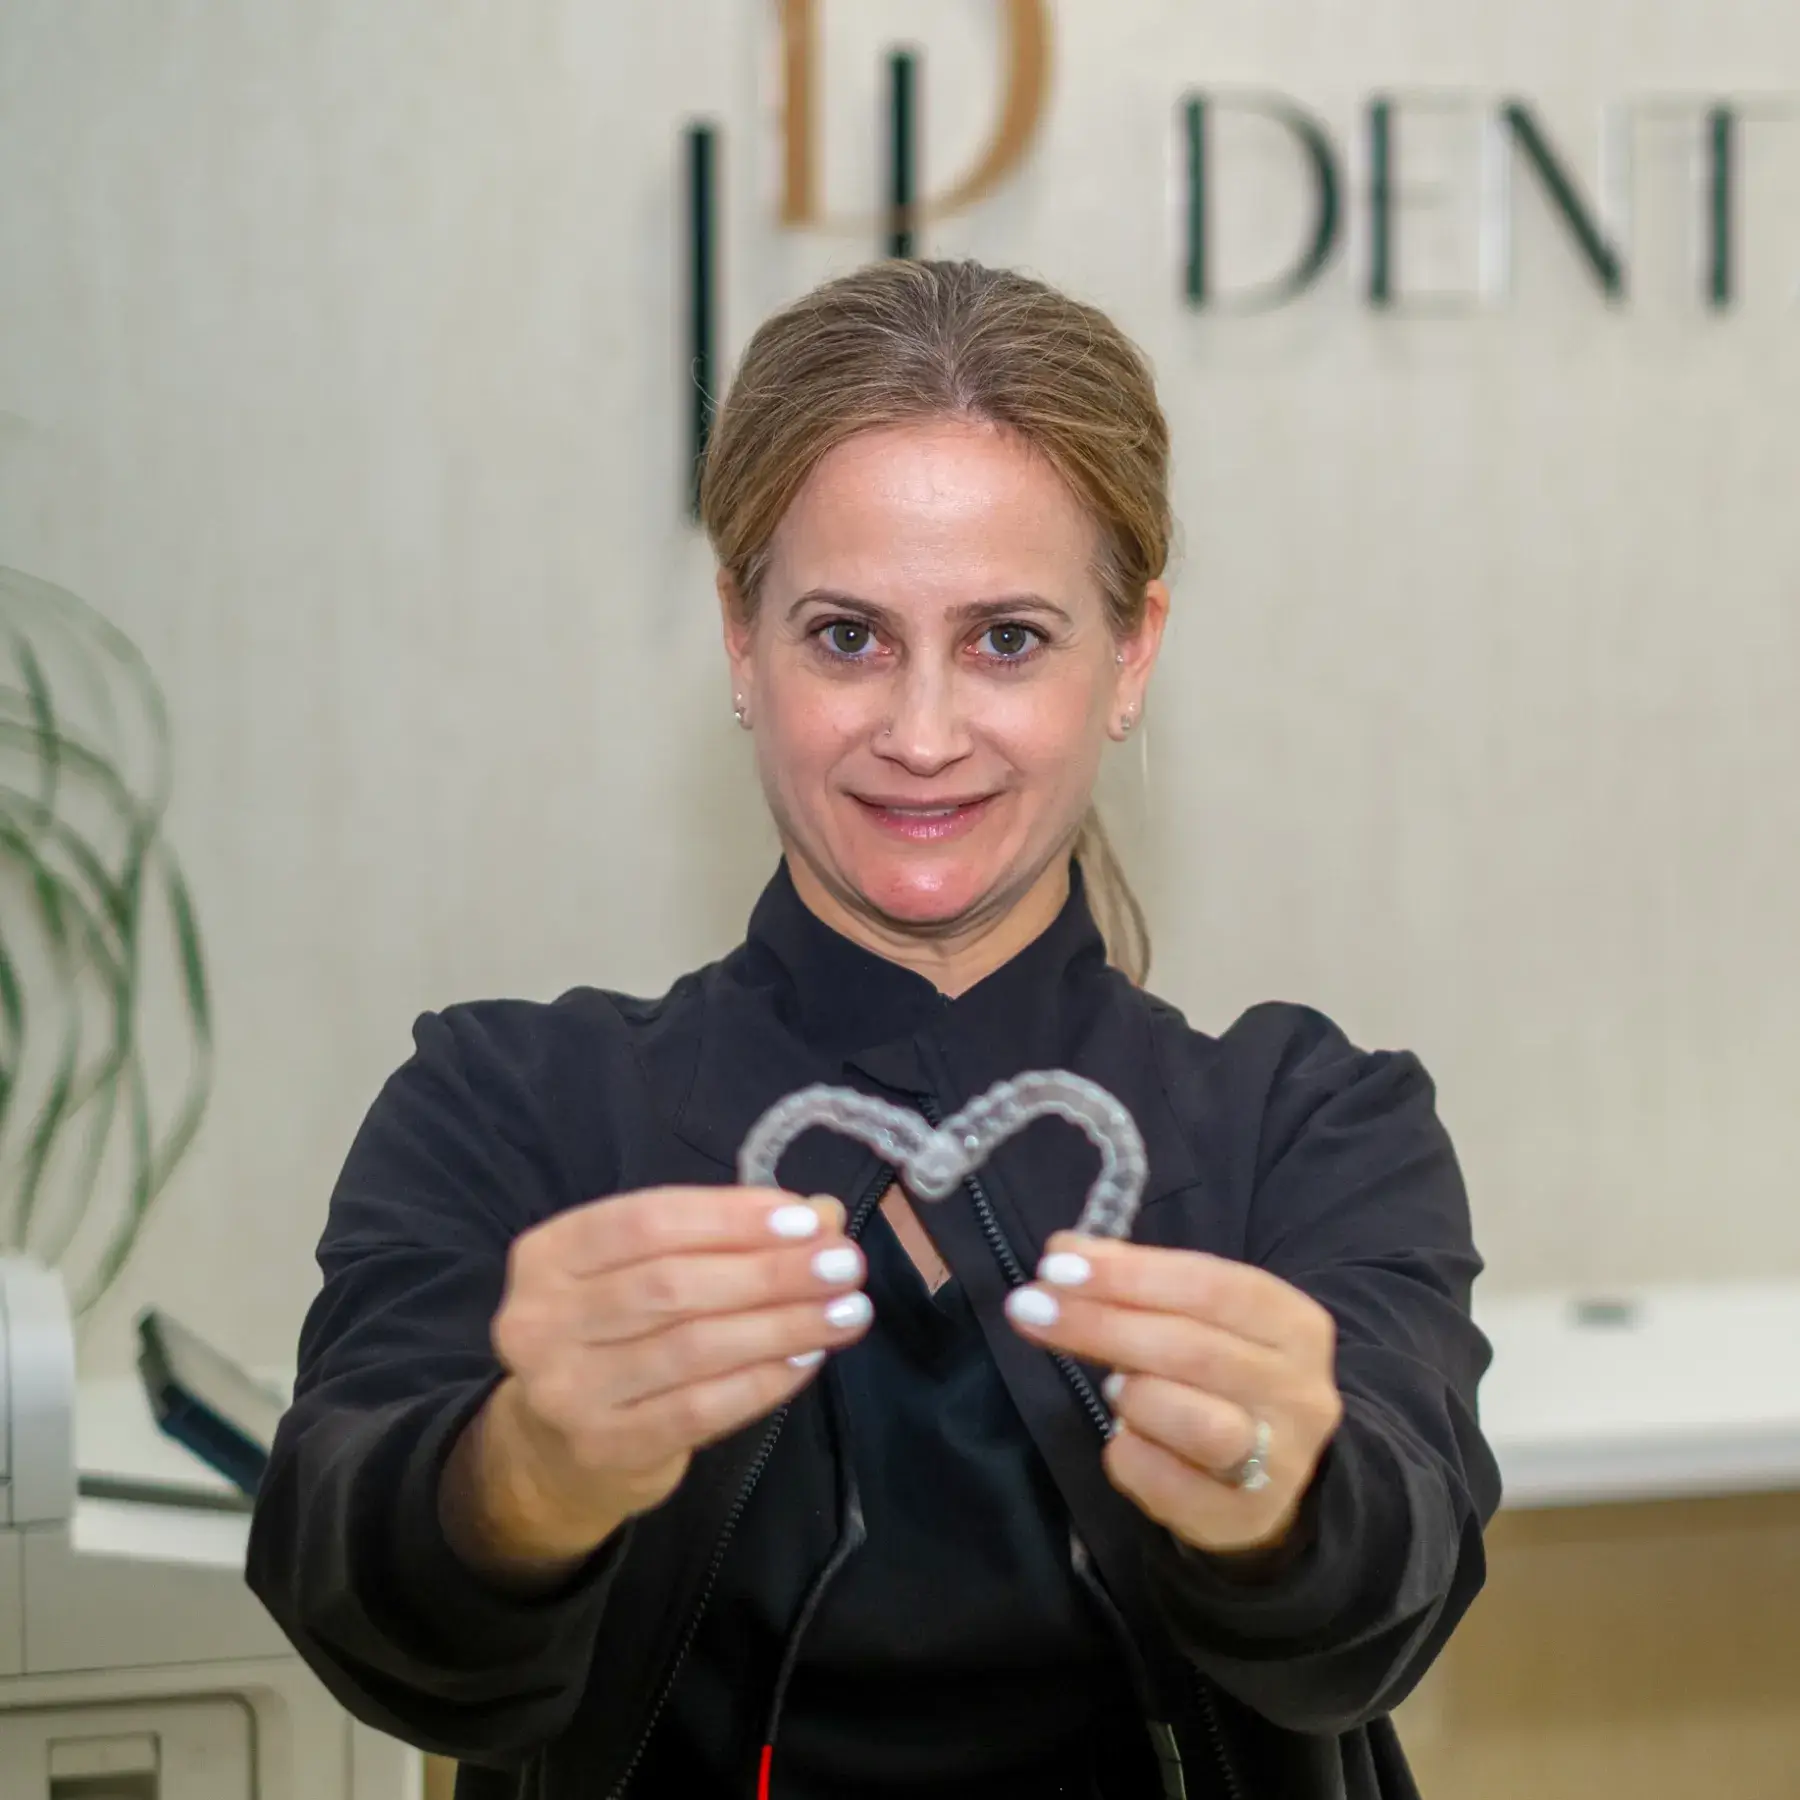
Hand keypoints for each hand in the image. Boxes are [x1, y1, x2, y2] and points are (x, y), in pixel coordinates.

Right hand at [445, 1186, 873, 1577]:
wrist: (557, 1449)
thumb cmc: (619, 1335)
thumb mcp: (654, 1269)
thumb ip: (729, 1236)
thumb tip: (824, 1214)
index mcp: (549, 1254)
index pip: (646, 1220)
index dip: (730, 1217)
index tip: (807, 1219)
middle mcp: (540, 1319)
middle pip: (672, 1285)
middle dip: (771, 1272)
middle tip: (845, 1265)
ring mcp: (565, 1389)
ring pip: (692, 1347)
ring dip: (782, 1325)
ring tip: (847, 1311)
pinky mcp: (604, 1446)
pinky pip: (700, 1408)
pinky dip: (762, 1381)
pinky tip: (808, 1358)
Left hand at [1003, 1232, 1342, 1558]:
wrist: (1270, 1478)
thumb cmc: (1217, 1379)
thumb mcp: (1195, 1318)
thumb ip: (1136, 1283)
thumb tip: (1064, 1252)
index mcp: (1294, 1325)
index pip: (1212, 1285)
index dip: (1131, 1273)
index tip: (1057, 1264)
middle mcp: (1301, 1392)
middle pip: (1193, 1349)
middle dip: (1100, 1325)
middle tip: (1030, 1310)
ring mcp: (1282, 1461)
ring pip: (1197, 1422)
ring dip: (1135, 1397)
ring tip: (1112, 1389)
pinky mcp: (1247, 1517)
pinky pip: (1168, 1482)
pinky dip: (1130, 1455)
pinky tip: (1123, 1440)